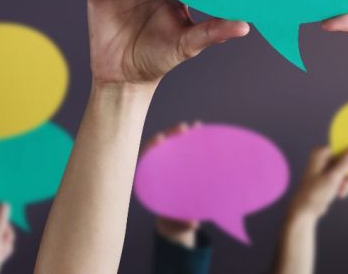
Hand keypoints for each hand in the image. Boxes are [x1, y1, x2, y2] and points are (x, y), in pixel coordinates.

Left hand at [142, 121, 201, 247]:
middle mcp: (156, 168)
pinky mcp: (179, 162)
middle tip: (183, 128)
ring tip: (197, 125)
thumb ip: (181, 221)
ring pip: (172, 143)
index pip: (145, 158)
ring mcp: (168, 163)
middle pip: (159, 146)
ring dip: (182, 133)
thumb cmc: (172, 218)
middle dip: (170, 134)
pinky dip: (192, 139)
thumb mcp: (175, 220)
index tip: (160, 139)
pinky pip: (184, 148)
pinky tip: (202, 131)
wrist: (175, 219)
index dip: (151, 146)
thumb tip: (193, 222)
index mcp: (148, 181)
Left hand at [287, 145, 347, 220]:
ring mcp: (326, 168)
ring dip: (346, 182)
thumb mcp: (334, 177)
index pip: (343, 147)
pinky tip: (339, 194)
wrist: (305, 211)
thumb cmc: (316, 193)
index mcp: (321, 152)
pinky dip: (343, 186)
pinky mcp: (328, 178)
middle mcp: (323, 158)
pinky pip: (342, 178)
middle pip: (346, 160)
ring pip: (346, 171)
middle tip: (345, 184)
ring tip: (341, 191)